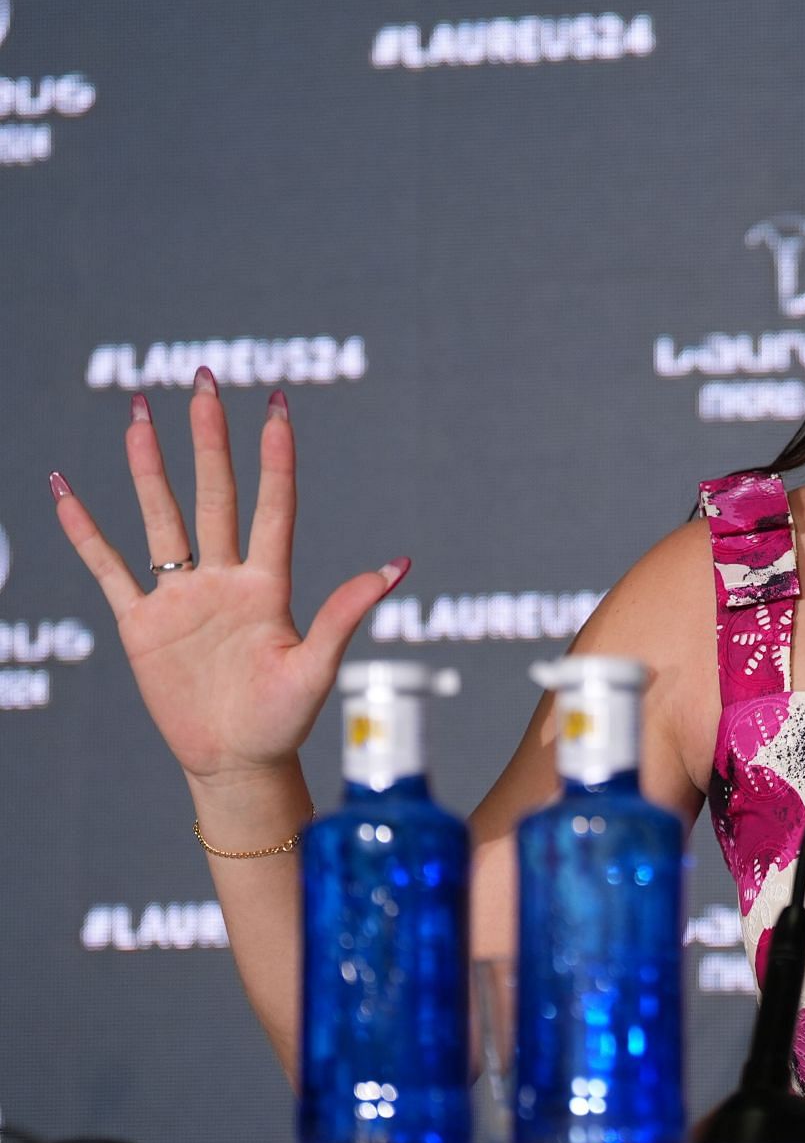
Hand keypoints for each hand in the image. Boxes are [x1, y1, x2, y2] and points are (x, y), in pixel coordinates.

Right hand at [50, 368, 408, 789]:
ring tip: (140, 413)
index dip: (274, 456)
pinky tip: (66, 488)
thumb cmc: (284, 720)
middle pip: (214, 492)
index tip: (277, 405)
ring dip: (149, 465)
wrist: (237, 763)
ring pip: (162, 515)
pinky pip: (108, 567)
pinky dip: (85, 529)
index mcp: (269, 585)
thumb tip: (400, 565)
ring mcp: (180, 596)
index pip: (272, 505)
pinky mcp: (141, 623)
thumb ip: (346, 613)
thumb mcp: (318, 667)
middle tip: (203, 379)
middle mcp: (224, 578)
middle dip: (208, 436)